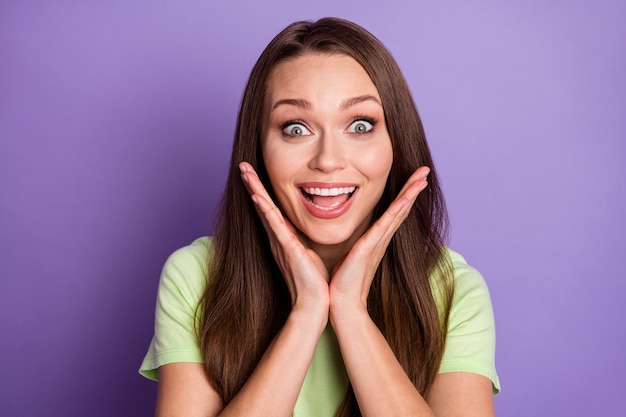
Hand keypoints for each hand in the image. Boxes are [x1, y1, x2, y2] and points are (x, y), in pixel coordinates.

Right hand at [239, 162, 329, 314]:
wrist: (314, 304)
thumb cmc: (314, 281)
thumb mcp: (309, 253)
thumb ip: (304, 241)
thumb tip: (309, 230)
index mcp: (283, 238)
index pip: (270, 210)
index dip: (261, 191)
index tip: (254, 174)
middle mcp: (277, 238)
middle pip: (262, 206)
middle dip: (252, 185)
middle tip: (243, 165)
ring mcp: (280, 242)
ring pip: (264, 210)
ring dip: (255, 190)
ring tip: (245, 172)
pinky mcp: (286, 248)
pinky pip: (274, 225)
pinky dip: (265, 210)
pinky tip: (258, 196)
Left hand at [329, 166, 429, 309]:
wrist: (341, 302)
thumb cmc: (341, 281)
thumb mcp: (346, 254)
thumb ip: (349, 242)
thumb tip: (342, 230)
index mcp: (375, 239)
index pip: (392, 212)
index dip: (403, 195)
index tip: (413, 179)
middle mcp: (380, 239)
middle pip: (401, 208)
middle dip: (413, 188)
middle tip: (425, 170)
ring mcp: (377, 242)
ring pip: (398, 212)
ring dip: (411, 193)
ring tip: (422, 176)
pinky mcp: (370, 247)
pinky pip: (386, 224)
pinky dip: (398, 210)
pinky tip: (406, 198)